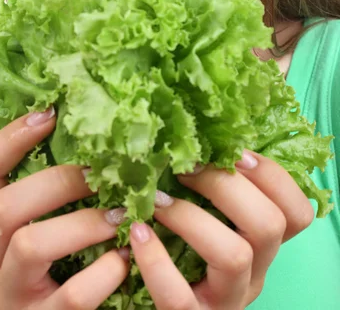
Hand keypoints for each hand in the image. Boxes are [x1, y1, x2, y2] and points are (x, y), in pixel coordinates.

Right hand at [0, 108, 129, 308]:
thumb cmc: (61, 267)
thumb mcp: (46, 226)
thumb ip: (55, 193)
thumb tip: (94, 133)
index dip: (10, 139)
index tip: (50, 114)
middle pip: (4, 206)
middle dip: (59, 182)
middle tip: (100, 174)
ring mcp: (10, 296)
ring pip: (30, 245)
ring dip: (83, 223)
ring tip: (121, 215)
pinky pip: (72, 295)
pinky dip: (104, 272)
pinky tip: (123, 259)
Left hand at [129, 150, 314, 309]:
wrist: (154, 304)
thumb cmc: (182, 254)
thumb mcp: (209, 223)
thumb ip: (213, 192)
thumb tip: (194, 141)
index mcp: (262, 245)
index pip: (296, 213)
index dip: (272, 177)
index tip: (235, 154)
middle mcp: (255, 273)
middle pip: (270, 225)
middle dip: (227, 186)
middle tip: (186, 169)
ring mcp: (227, 299)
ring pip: (234, 255)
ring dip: (191, 217)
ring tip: (157, 200)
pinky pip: (179, 295)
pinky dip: (156, 261)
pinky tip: (138, 233)